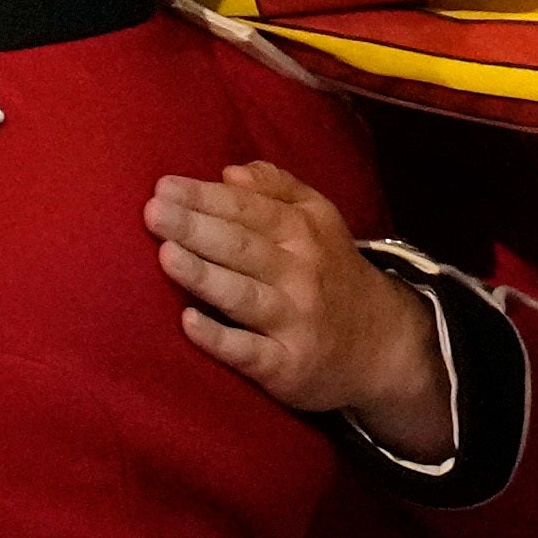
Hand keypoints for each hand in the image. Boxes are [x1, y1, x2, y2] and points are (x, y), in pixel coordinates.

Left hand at [148, 161, 456, 456]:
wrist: (383, 345)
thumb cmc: (332, 275)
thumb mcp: (320, 221)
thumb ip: (277, 190)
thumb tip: (228, 172)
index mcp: (306, 233)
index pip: (251, 209)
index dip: (207, 197)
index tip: (164, 186)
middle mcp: (302, 274)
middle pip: (244, 247)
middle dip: (197, 227)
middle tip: (154, 212)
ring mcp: (294, 321)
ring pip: (243, 296)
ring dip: (204, 276)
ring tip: (166, 255)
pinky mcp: (287, 366)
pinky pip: (249, 351)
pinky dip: (220, 338)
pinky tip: (188, 322)